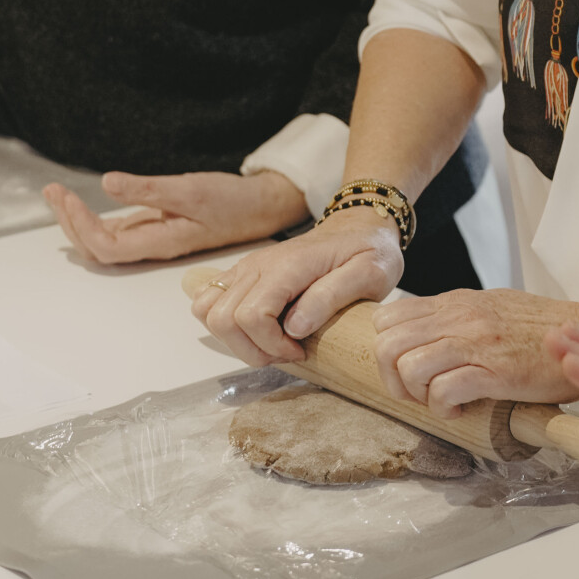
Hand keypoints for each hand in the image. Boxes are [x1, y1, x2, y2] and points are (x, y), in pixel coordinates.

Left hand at [44, 170, 306, 265]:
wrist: (259, 208)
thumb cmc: (231, 202)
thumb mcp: (190, 189)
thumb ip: (148, 189)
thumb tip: (107, 184)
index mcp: (160, 242)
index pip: (106, 247)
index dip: (81, 226)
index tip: (67, 196)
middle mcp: (151, 246)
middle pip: (96, 248)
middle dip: (69, 221)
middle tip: (53, 191)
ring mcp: (151, 238)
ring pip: (102, 240)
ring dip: (76, 220)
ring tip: (58, 194)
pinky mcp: (154, 227)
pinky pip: (114, 231)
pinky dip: (93, 217)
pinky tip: (82, 203)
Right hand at [190, 205, 401, 365]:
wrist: (357, 227)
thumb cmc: (368, 250)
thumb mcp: (371, 273)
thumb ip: (332, 296)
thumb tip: (295, 327)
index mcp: (289, 266)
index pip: (252, 315)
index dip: (271, 345)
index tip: (300, 351)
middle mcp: (258, 265)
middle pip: (223, 319)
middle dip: (252, 349)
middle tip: (287, 352)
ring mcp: (246, 268)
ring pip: (208, 312)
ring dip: (235, 340)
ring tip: (272, 344)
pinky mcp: (242, 274)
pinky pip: (208, 301)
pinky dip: (224, 325)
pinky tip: (258, 331)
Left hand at [372, 288, 578, 413]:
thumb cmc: (544, 328)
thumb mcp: (492, 307)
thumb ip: (457, 316)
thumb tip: (424, 334)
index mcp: (456, 302)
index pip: (386, 319)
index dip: (387, 351)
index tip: (407, 370)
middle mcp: (460, 317)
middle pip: (386, 345)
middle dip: (391, 379)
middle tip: (418, 394)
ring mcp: (477, 343)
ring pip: (409, 367)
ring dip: (416, 395)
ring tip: (440, 402)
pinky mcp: (496, 372)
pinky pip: (443, 391)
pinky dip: (443, 409)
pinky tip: (462, 410)